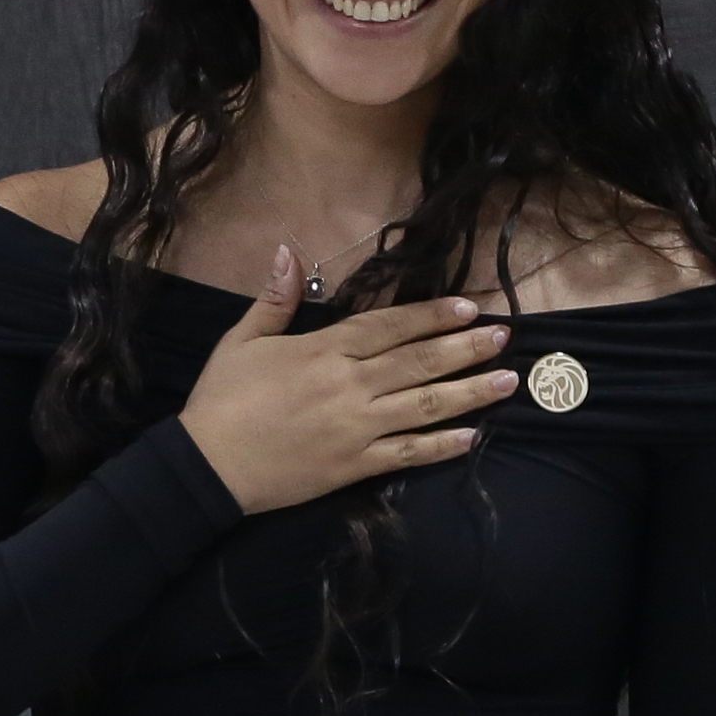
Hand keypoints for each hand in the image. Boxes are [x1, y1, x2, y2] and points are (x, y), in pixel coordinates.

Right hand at [175, 248, 514, 516]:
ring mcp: (355, 428)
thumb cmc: (222, 399)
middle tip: (506, 337)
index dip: (431, 315)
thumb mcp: (241, 340)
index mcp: (323, 350)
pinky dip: (441, 446)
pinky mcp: (354, 466)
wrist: (207, 466)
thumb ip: (273, 298)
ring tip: (507, 382)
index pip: (389, 326)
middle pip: (418, 362)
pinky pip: (407, 454)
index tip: (468, 308)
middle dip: (466, 348)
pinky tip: (472, 437)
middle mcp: (348, 385)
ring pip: (423, 406)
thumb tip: (288, 250)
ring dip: (469, 393)